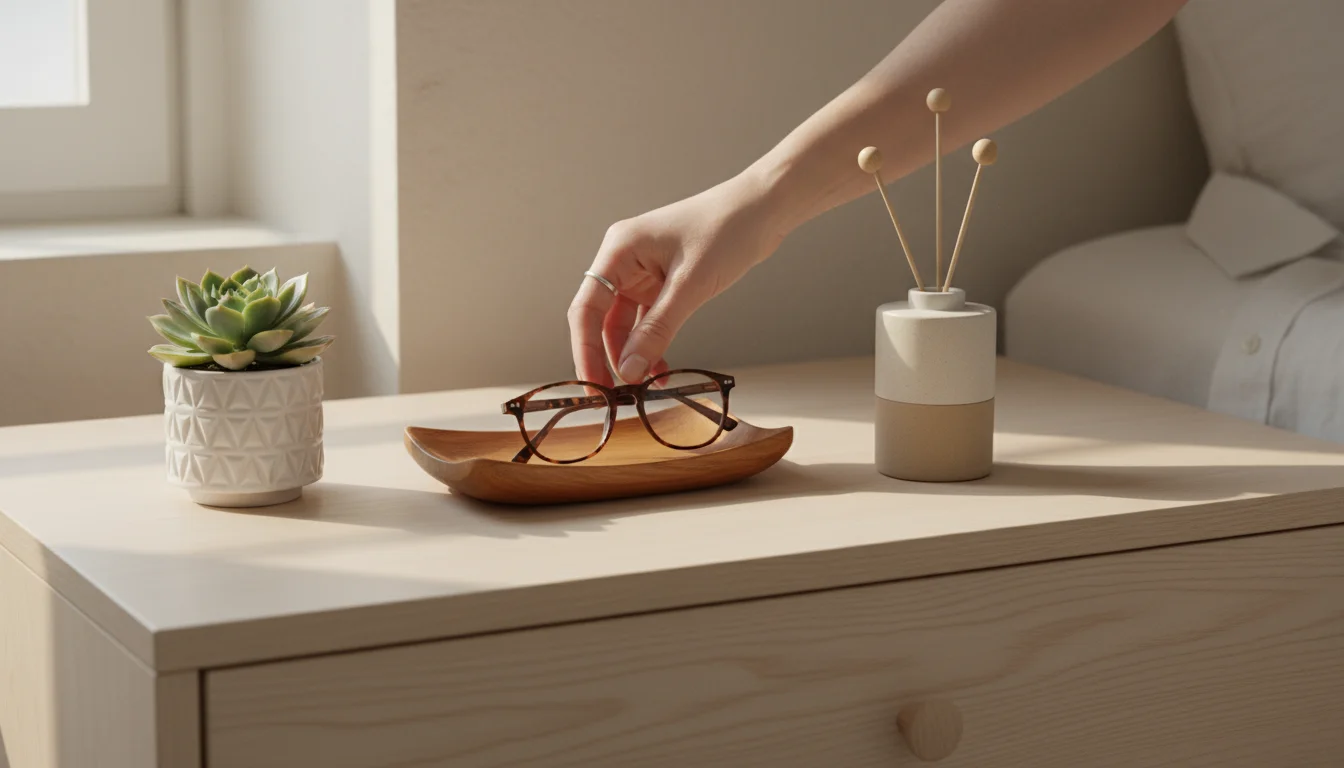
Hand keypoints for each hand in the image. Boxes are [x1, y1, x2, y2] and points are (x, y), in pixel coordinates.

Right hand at [569, 171, 785, 386]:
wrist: (762, 209)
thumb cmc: (726, 230)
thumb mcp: (690, 286)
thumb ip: (657, 329)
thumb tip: (629, 370)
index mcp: (620, 250)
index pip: (586, 307)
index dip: (584, 349)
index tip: (592, 385)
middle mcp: (625, 259)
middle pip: (601, 318)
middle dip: (607, 358)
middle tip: (615, 397)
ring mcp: (644, 271)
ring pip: (625, 323)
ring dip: (633, 354)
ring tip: (643, 388)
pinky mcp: (664, 280)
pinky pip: (649, 319)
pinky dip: (652, 343)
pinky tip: (661, 368)